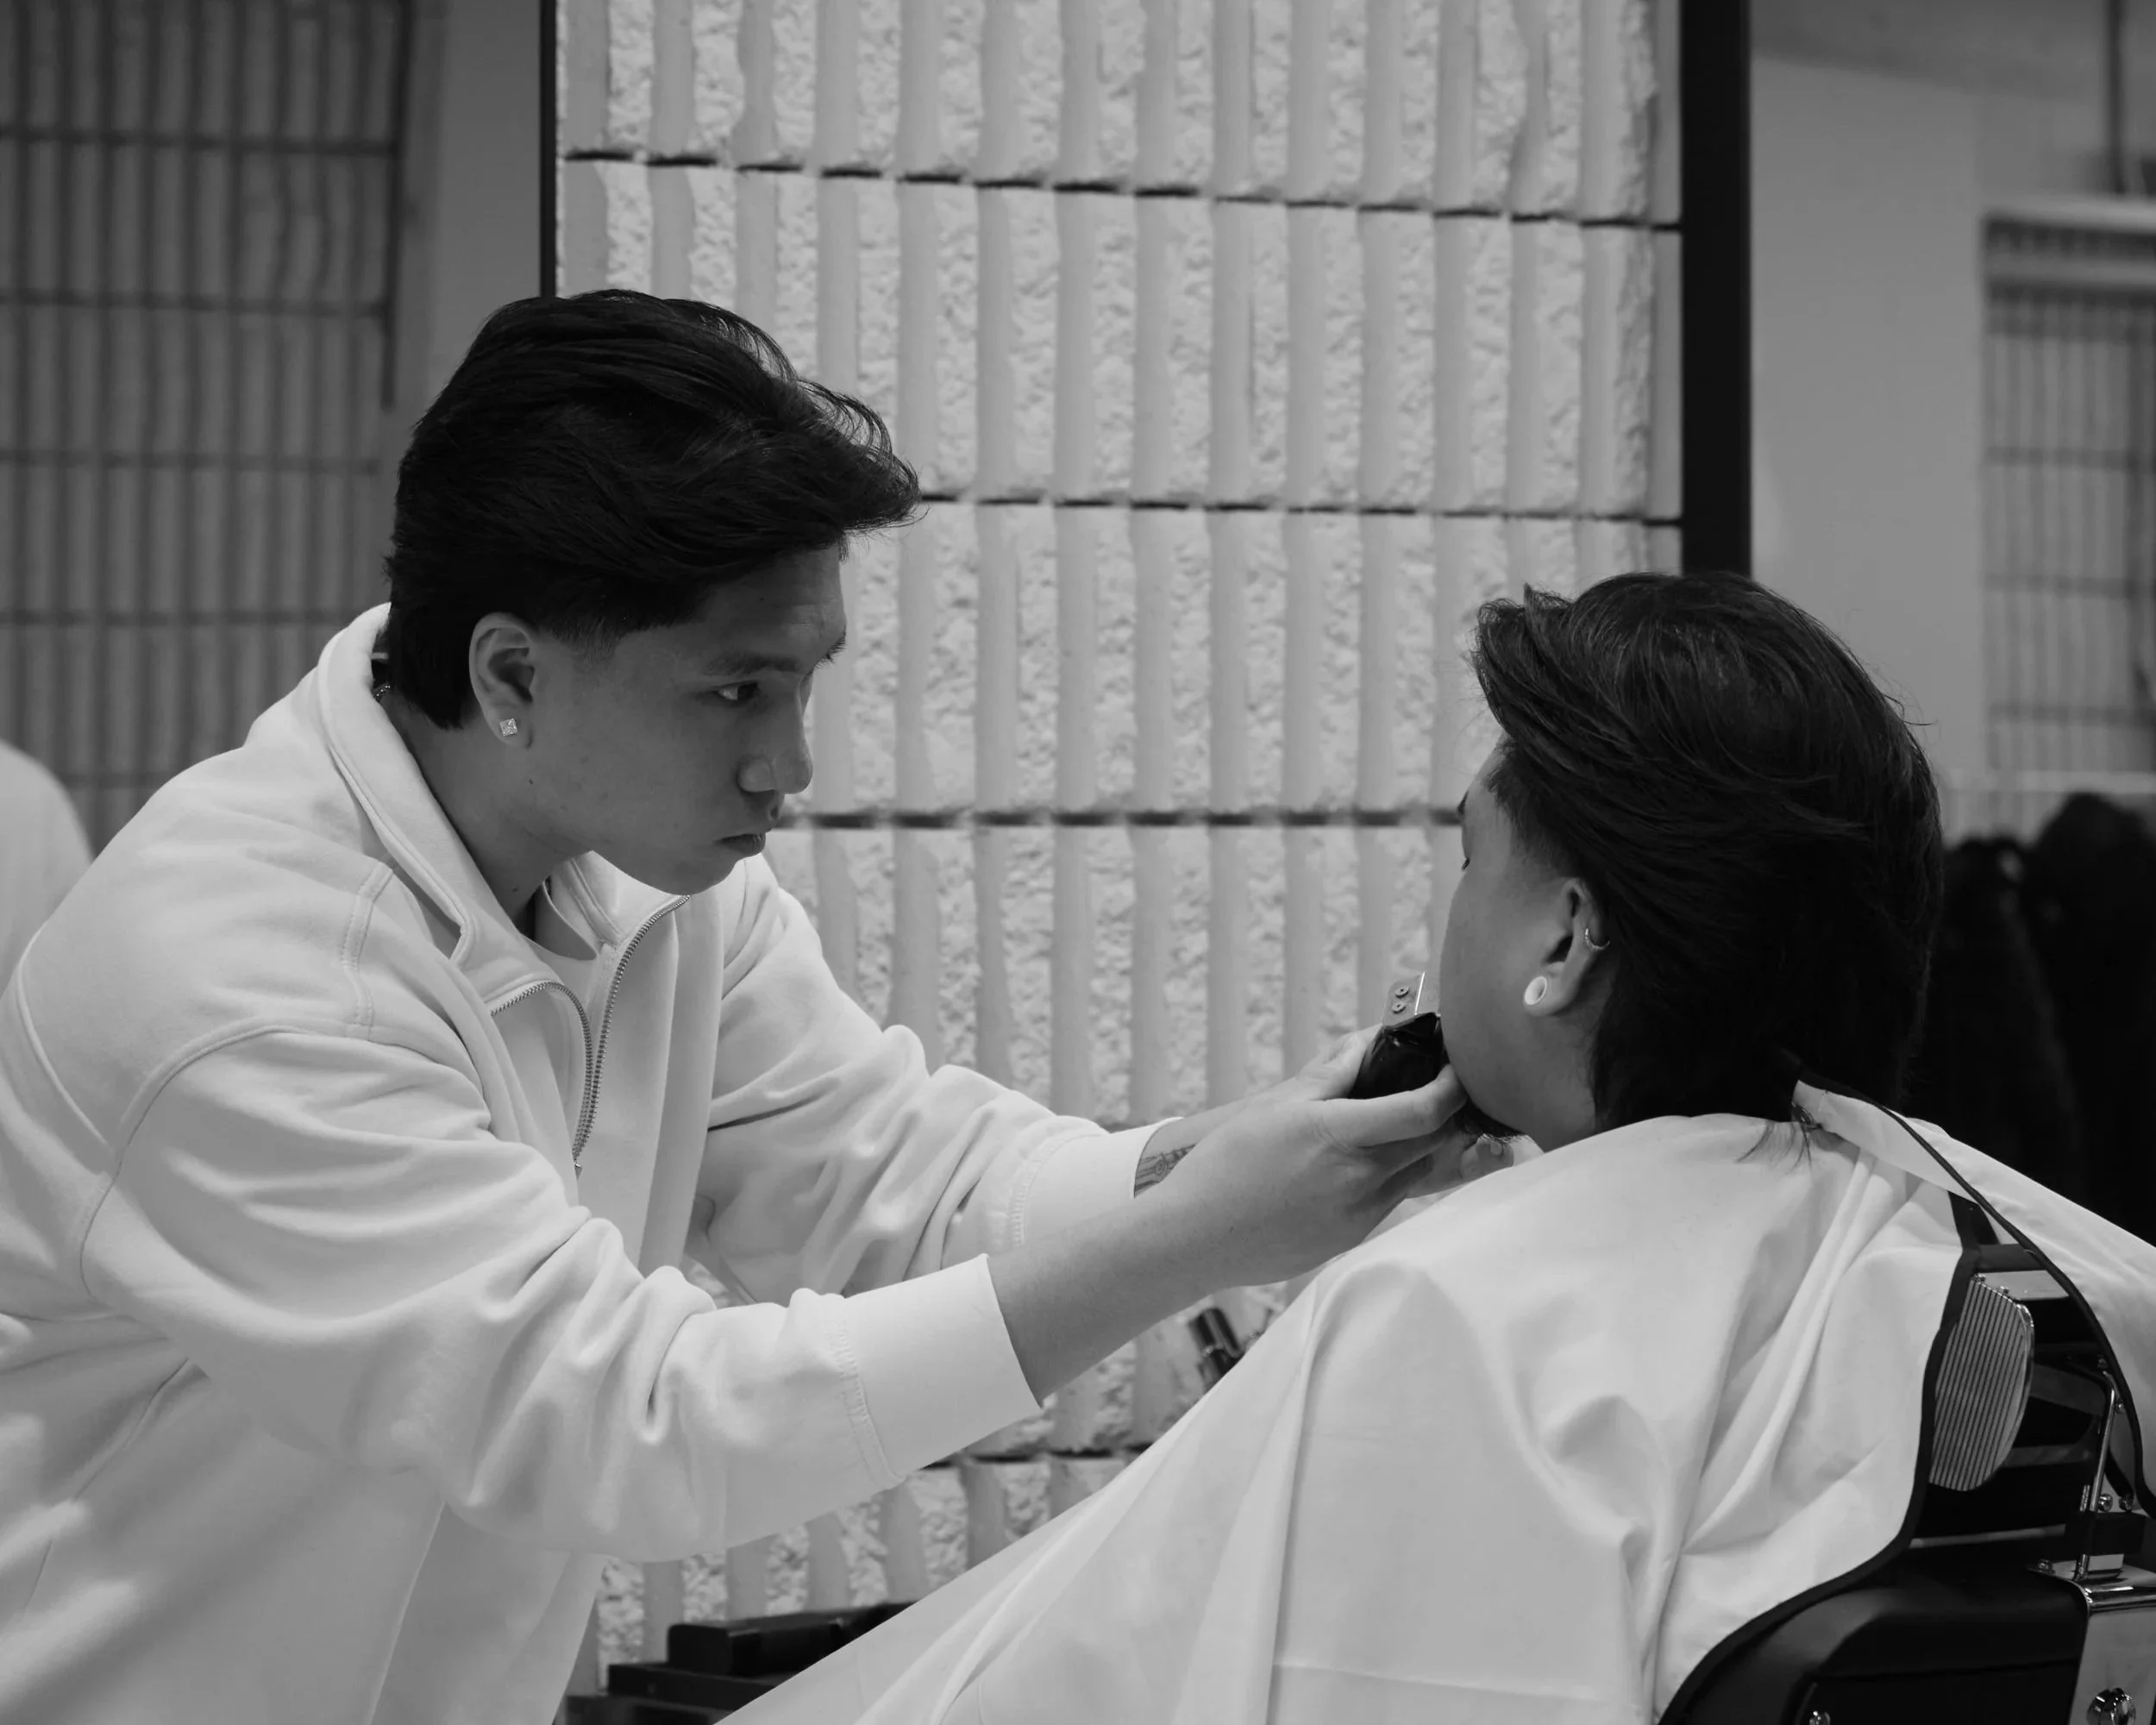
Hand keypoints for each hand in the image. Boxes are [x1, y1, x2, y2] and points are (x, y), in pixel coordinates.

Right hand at [1141, 1026, 1482, 1288]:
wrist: (1195, 1239)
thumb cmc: (1225, 1167)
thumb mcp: (1275, 1106)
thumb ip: (1331, 1075)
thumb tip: (1367, 1044)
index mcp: (1339, 1138)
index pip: (1424, 1112)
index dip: (1452, 1089)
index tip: (1456, 1072)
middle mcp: (1359, 1181)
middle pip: (1431, 1144)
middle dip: (1440, 1116)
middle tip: (1429, 1092)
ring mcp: (1359, 1215)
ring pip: (1414, 1174)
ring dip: (1415, 1148)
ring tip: (1389, 1128)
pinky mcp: (1351, 1238)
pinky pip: (1388, 1201)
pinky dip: (1386, 1177)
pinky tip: (1351, 1167)